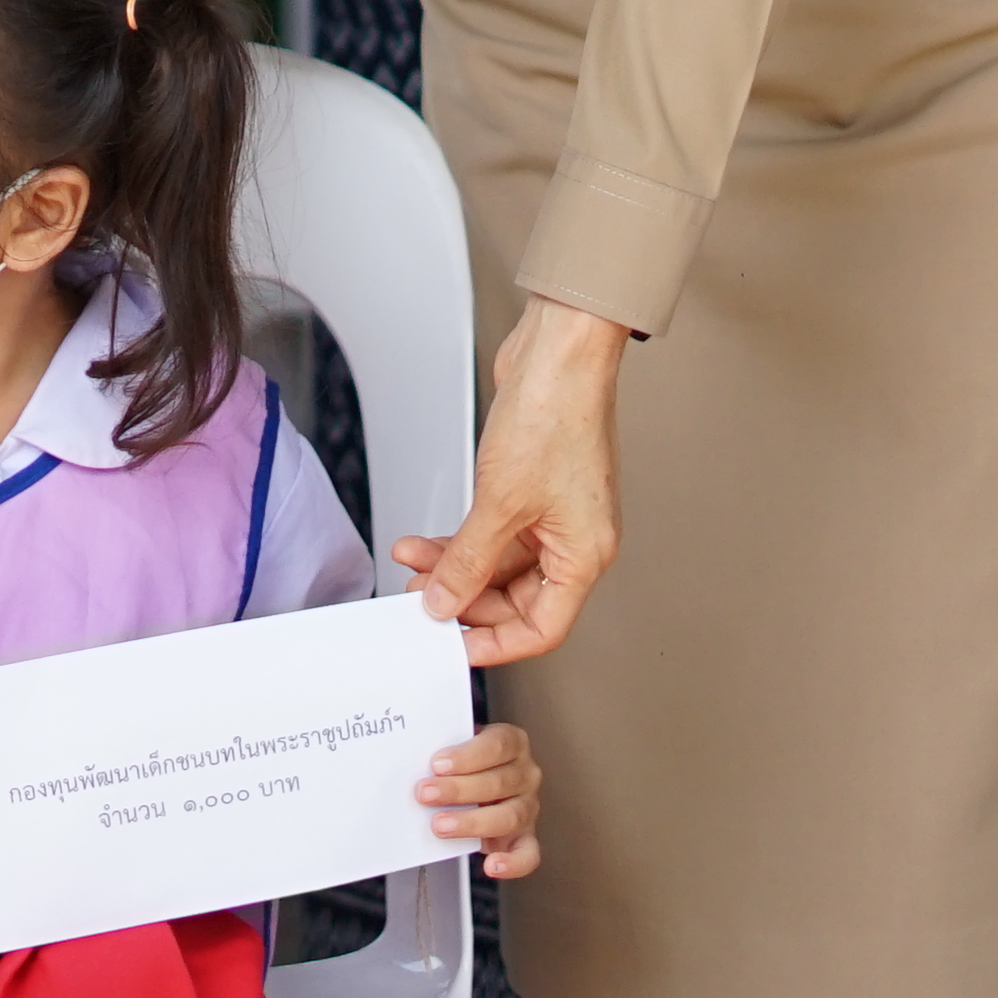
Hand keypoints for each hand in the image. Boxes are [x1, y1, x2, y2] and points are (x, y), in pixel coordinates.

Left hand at [395, 299, 622, 668]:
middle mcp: (575, 539)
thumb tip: (446, 604)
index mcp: (585, 554)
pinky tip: (426, 541)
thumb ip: (469, 561)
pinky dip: (459, 539)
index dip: (495, 643)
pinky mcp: (532, 490)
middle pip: (516, 598)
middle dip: (464, 599)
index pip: (541, 627)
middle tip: (420, 600)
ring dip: (453, 566)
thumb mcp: (500, 503)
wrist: (558, 351)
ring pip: (498, 564)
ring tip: (411, 562)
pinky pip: (493, 533)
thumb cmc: (556, 414)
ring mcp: (554, 515)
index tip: (452, 646)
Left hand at [416, 719, 543, 881]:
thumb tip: (410, 760)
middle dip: (458, 790)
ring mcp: (528, 807)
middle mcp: (526, 775)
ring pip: (509, 816)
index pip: (497, 745)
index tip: (437, 764)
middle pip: (498, 782)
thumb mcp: (458, 750)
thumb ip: (444, 754)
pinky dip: (513, 863)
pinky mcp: (525, 838)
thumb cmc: (467, 764)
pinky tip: (491, 866)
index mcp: (512, 744)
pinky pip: (528, 854)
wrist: (479, 784)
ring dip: (471, 822)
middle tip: (425, 794)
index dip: (467, 755)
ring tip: (440, 825)